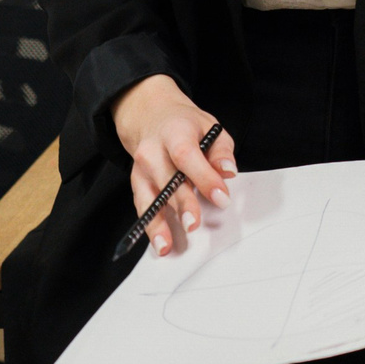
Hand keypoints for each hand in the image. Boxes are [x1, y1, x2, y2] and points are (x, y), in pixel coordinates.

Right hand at [112, 73, 236, 255]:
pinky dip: (150, 227)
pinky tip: (159, 243)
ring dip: (158, 223)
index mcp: (175, 133)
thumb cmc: (186, 126)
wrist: (152, 118)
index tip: (221, 197)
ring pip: (149, 198)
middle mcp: (152, 152)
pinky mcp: (136, 184)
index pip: (187, 156)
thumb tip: (228, 171)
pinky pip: (142, 207)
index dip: (204, 177)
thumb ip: (221, 151)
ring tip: (167, 245)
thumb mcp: (210, 127)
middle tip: (194, 224)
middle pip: (167, 180)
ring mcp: (140, 169)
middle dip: (182, 204)